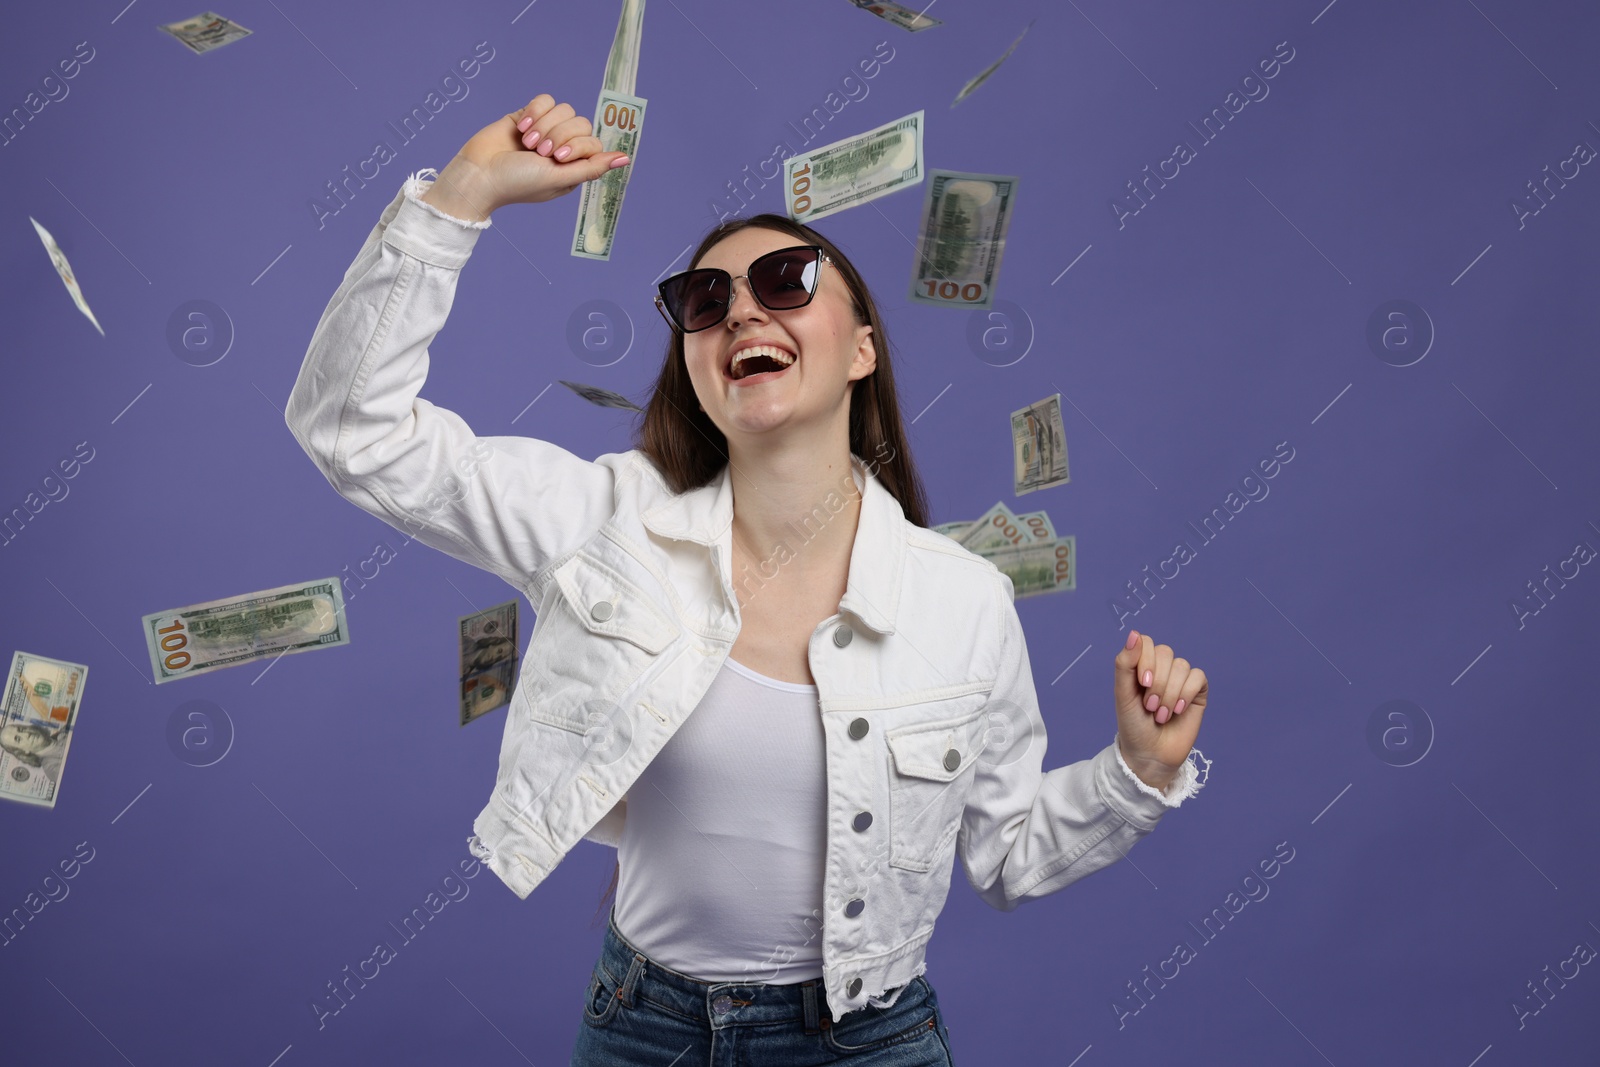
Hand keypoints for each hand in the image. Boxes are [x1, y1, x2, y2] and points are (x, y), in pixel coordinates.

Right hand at [442, 93, 632, 214]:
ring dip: (544, 125)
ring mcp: (545, 130)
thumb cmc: (518, 183)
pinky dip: (534, 111)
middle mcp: (562, 147)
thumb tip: (625, 158)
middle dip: (560, 135)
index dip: (578, 144)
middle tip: (539, 151)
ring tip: (527, 142)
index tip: (557, 158)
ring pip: (564, 109)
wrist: (479, 173)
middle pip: (581, 122)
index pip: (593, 141)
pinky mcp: (528, 116)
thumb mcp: (559, 179)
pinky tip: (521, 127)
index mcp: (573, 167)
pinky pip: (545, 100)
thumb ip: (592, 167)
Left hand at [1113, 629, 1206, 788]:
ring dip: (1170, 693)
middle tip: (1150, 706)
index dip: (1146, 660)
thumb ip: (1125, 664)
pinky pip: (1198, 677)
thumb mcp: (1123, 695)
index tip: (1141, 684)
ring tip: (1161, 714)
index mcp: (1140, 665)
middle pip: (1166, 652)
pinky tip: (1178, 710)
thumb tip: (1134, 633)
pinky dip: (1187, 694)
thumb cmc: (1133, 726)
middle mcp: (1162, 669)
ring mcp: (1180, 680)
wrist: (1150, 754)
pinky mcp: (1197, 692)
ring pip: (1182, 666)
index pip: (1146, 642)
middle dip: (1157, 683)